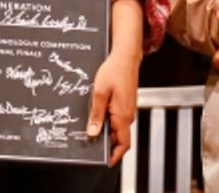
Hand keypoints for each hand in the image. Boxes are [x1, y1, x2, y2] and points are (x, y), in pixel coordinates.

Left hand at [88, 0, 144, 165]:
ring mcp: (128, 110)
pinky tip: (98, 117)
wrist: (126, 56)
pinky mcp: (126, 104)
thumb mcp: (99, 93)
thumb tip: (93, 133)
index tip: (104, 161)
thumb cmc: (114, 71)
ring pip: (118, 129)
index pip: (123, 143)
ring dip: (107, 132)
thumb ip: (96, 114)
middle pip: (119, 138)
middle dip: (107, 144)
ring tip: (91, 129)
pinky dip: (109, 123)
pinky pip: (118, 119)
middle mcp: (128, 115)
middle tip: (90, 143)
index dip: (114, 155)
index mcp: (122, 115)